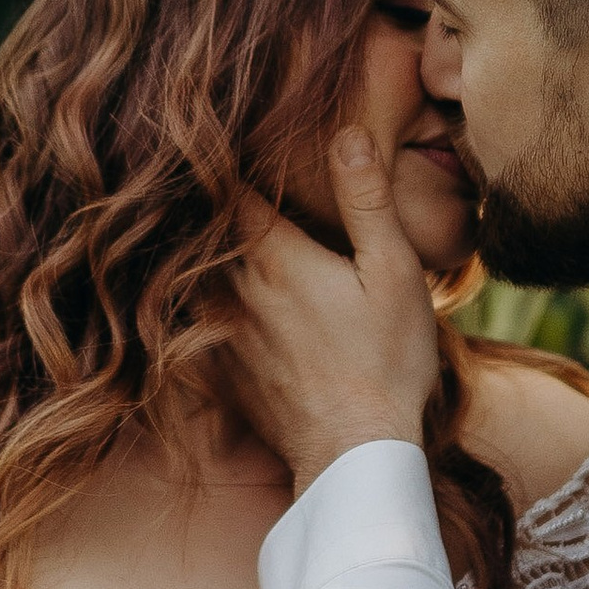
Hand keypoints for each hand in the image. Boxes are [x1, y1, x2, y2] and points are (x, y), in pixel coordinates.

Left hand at [229, 130, 440, 491]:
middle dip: (208, 204)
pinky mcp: (219, 371)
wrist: (353, 456)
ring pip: (194, 276)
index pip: (228, 189)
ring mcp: (220, 334)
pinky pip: (196, 322)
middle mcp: (233, 290)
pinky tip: (217, 299)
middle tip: (205, 173)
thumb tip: (345, 132)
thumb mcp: (394, 272)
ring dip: (201, 252)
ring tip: (206, 229)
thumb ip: (366, 200)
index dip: (225, 160)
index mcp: (273, 257)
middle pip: (203, 230)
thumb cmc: (385, 363)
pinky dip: (201, 302)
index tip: (227, 138)